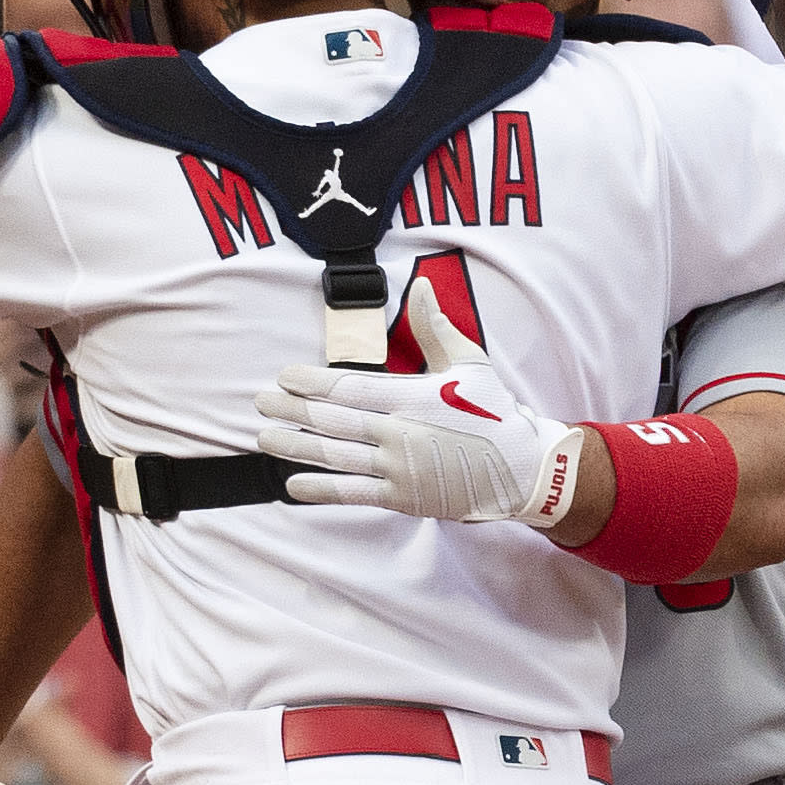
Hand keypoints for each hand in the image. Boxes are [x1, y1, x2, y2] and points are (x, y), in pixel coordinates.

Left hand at [256, 277, 583, 527]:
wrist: (524, 469)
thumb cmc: (495, 412)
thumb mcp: (470, 363)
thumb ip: (436, 327)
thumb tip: (421, 286)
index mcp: (414, 398)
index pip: (351, 387)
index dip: (313, 383)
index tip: (284, 377)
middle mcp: (401, 434)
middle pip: (335, 421)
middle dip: (293, 412)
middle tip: (260, 403)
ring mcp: (400, 469)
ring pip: (337, 457)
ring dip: (296, 448)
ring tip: (264, 439)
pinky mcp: (404, 498)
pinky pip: (354, 494)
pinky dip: (321, 491)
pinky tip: (291, 486)